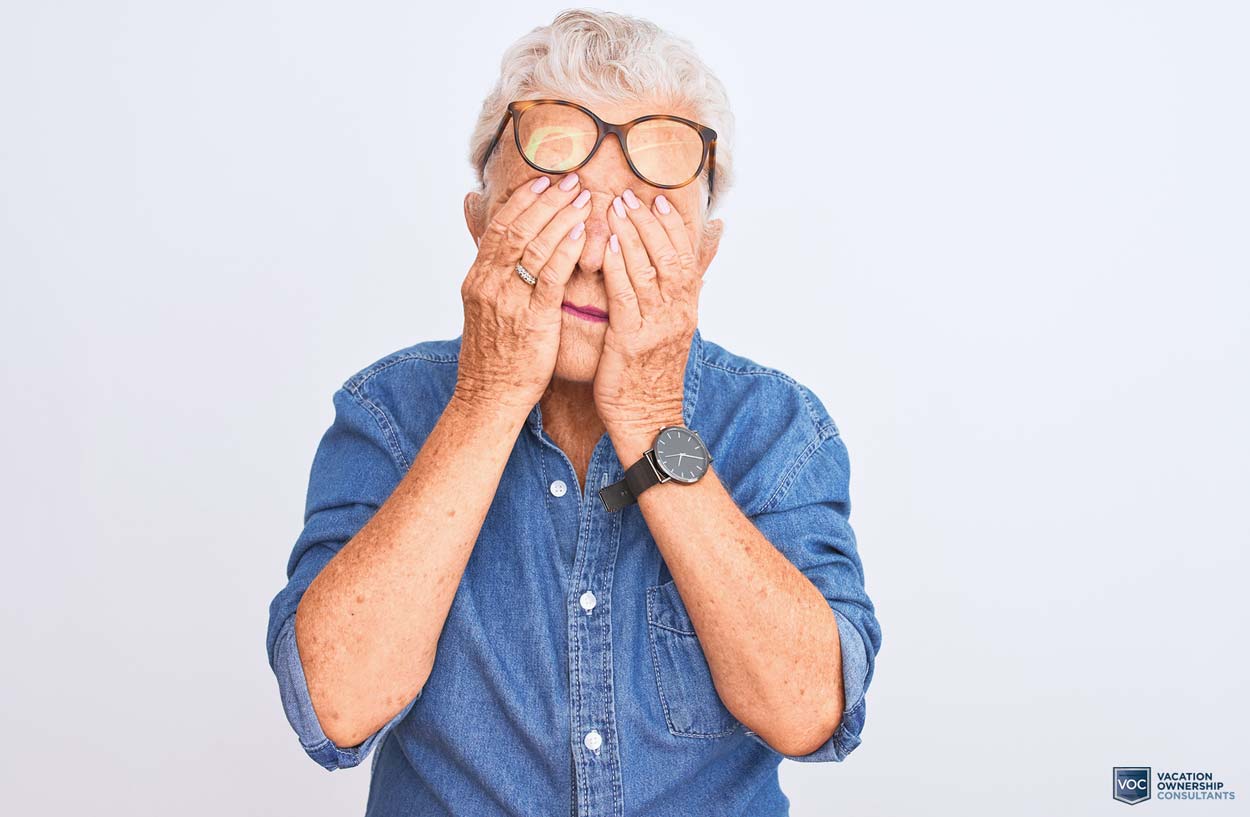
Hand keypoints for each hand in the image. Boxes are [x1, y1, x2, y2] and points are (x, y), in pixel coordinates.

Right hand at [454, 173, 592, 413]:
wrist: (489, 395)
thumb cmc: (495, 353)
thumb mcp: (485, 307)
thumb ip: (493, 273)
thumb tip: (493, 244)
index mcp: (478, 278)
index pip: (499, 227)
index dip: (522, 201)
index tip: (544, 181)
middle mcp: (489, 285)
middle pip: (517, 229)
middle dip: (545, 202)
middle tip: (571, 181)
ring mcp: (508, 301)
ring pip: (534, 246)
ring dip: (560, 217)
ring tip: (583, 199)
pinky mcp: (531, 320)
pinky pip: (550, 276)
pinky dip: (566, 249)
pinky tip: (582, 233)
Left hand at [594, 188, 703, 438]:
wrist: (648, 420)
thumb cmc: (651, 377)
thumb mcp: (671, 333)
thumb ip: (676, 296)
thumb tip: (687, 266)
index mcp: (687, 310)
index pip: (683, 257)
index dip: (670, 226)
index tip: (656, 201)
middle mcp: (677, 314)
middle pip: (667, 256)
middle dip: (648, 223)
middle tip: (629, 196)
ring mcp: (657, 327)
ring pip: (648, 270)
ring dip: (630, 235)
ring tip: (615, 209)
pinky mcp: (632, 341)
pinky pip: (626, 296)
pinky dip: (618, 268)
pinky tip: (607, 246)